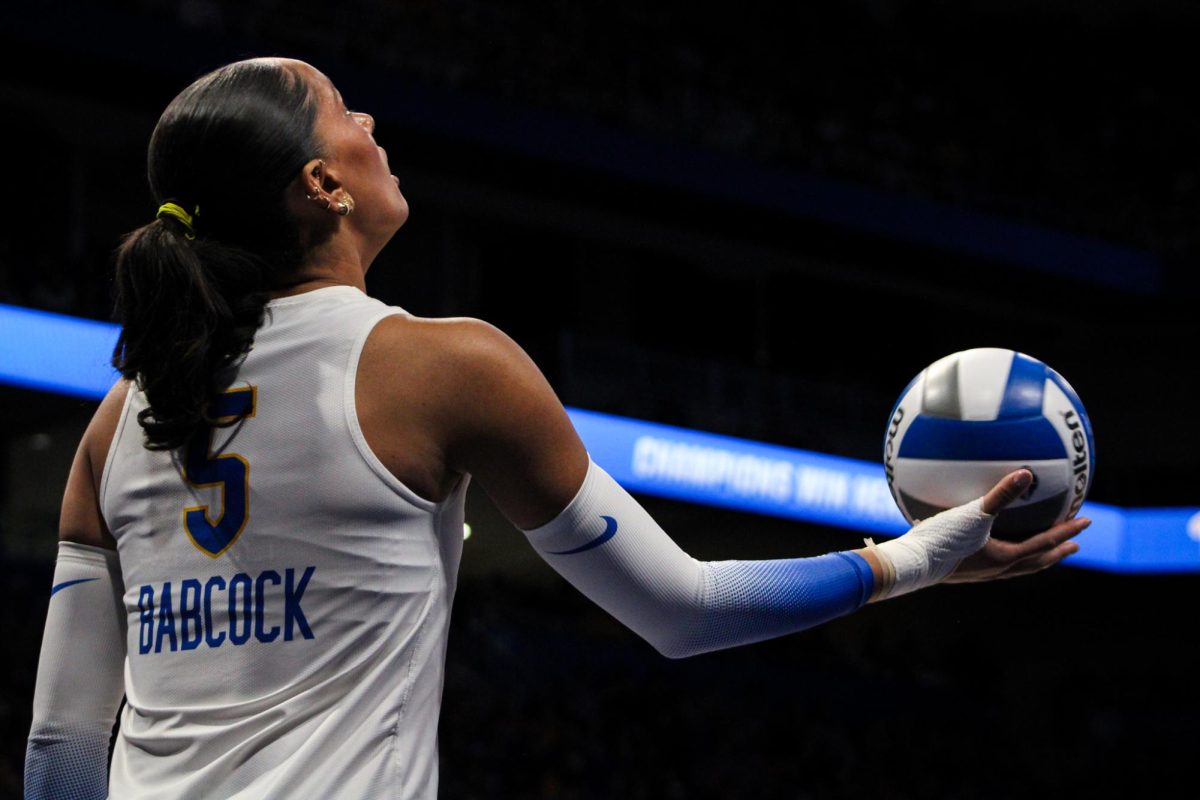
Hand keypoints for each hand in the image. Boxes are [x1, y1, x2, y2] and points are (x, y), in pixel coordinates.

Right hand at [943, 469, 1089, 582]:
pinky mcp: (963, 570)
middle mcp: (997, 569)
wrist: (911, 565)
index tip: (1086, 522)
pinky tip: (991, 544)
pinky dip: (1007, 554)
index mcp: (1005, 557)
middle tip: (1073, 544)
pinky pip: (995, 563)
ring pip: (1016, 567)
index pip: (1044, 544)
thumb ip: (1000, 494)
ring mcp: (980, 573)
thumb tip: (1026, 473)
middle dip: (1056, 552)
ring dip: (1034, 558)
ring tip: (1040, 550)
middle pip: (1036, 563)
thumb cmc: (943, 540)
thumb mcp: (973, 514)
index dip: (1066, 531)